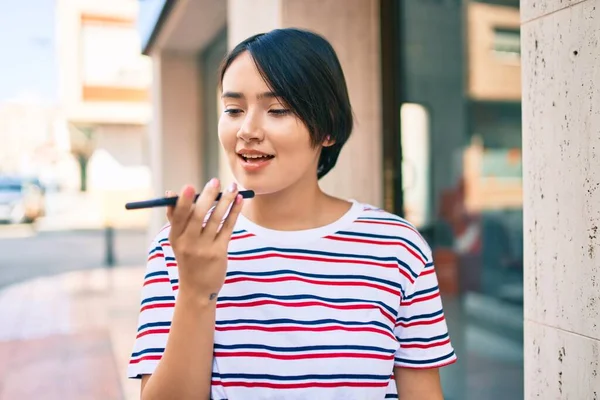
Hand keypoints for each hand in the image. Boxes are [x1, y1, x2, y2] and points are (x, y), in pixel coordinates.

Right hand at [165, 179, 242, 300]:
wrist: (197, 289)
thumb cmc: (188, 258)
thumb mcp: (178, 241)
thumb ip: (176, 218)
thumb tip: (171, 193)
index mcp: (175, 237)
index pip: (177, 216)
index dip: (183, 201)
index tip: (190, 186)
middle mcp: (188, 243)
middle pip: (198, 215)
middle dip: (207, 196)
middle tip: (216, 181)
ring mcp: (204, 249)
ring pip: (216, 219)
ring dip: (225, 201)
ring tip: (232, 187)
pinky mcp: (219, 253)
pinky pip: (228, 227)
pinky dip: (234, 212)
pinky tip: (239, 200)